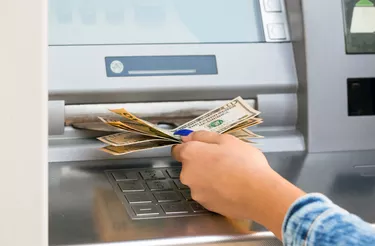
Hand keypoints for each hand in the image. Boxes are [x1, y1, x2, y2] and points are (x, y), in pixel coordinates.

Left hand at [171, 131, 304, 238]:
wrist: (258, 194)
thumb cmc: (244, 162)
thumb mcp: (227, 140)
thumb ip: (204, 136)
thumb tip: (188, 137)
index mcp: (190, 154)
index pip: (177, 150)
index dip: (189, 147)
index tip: (201, 148)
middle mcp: (187, 174)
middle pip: (189, 166)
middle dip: (201, 163)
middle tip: (222, 160)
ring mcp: (195, 191)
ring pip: (198, 181)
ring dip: (208, 177)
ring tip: (229, 175)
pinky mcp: (206, 205)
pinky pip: (207, 194)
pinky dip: (215, 190)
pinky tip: (231, 188)